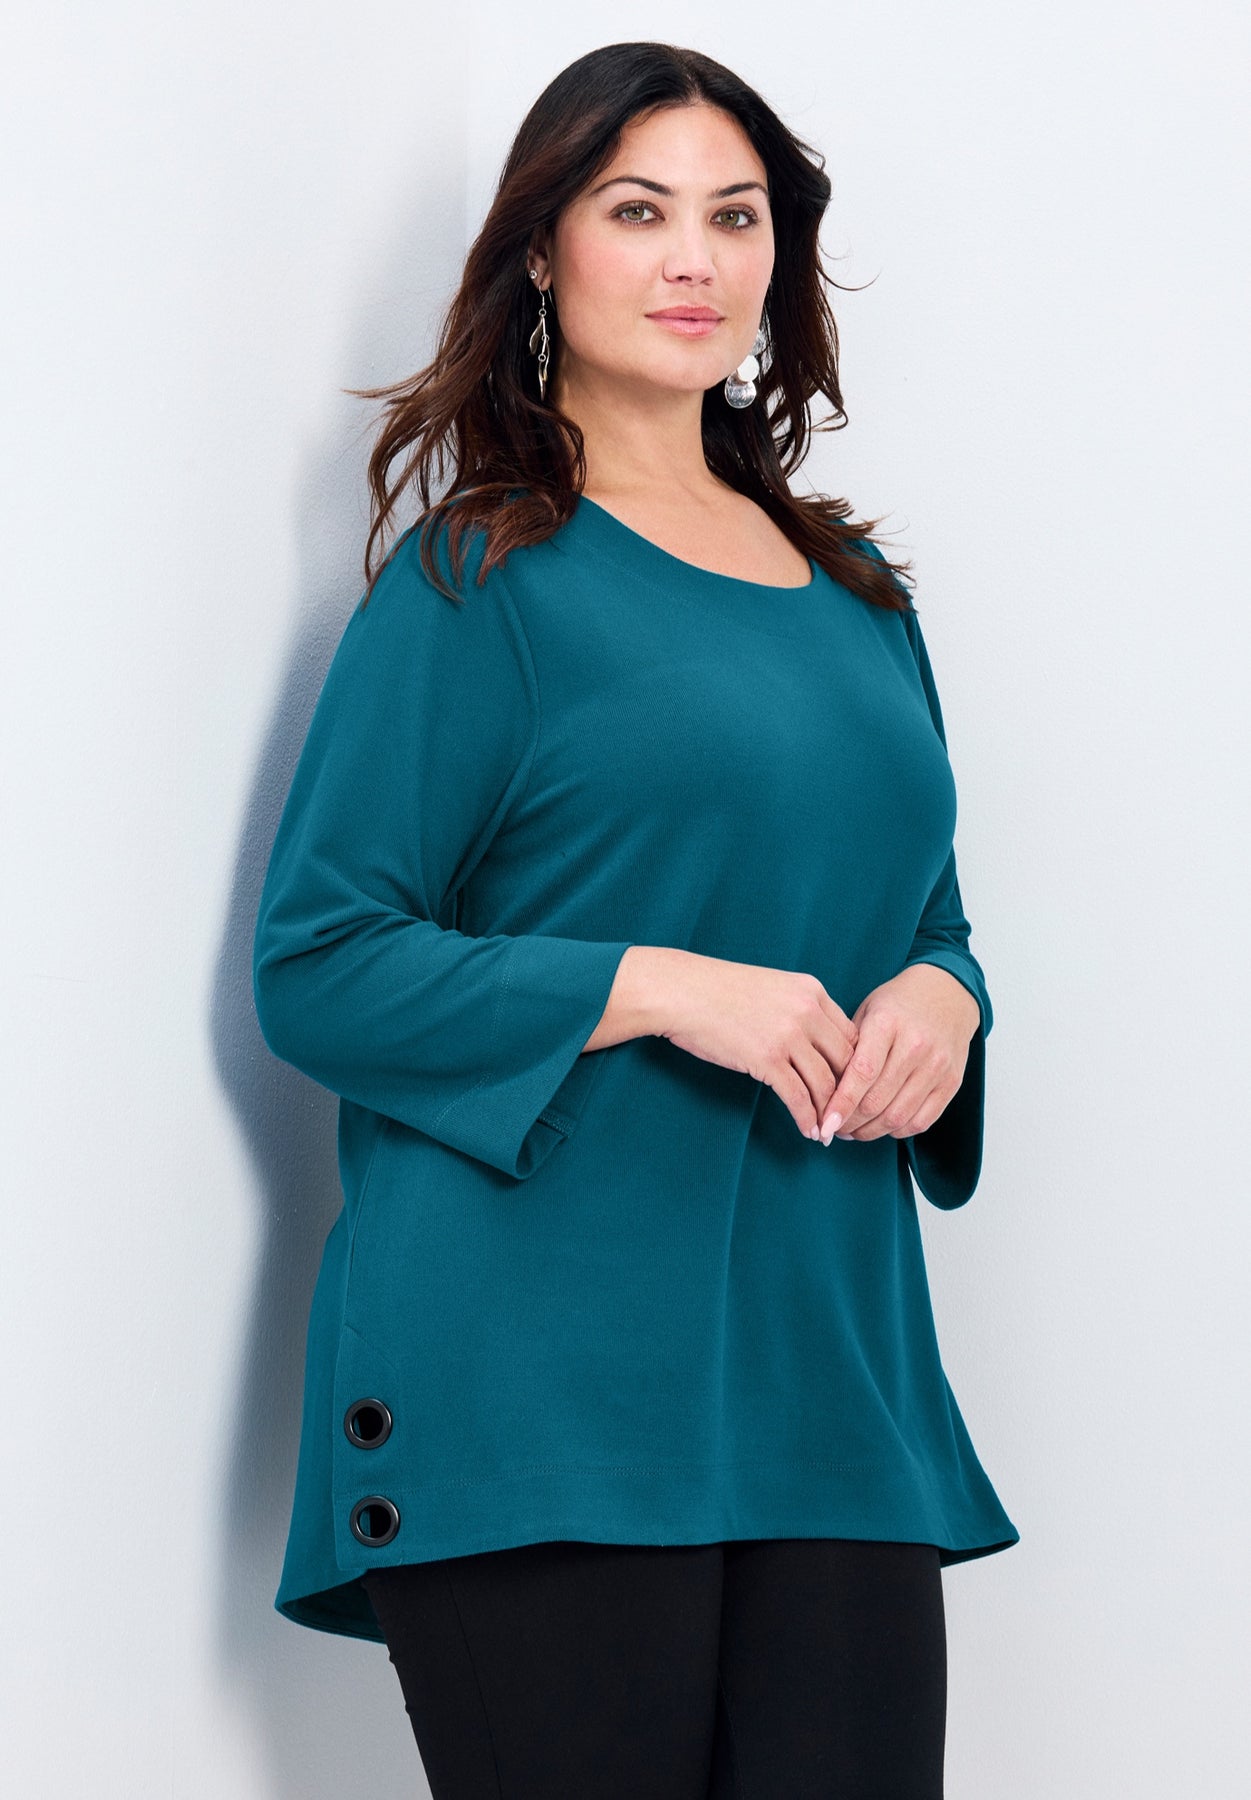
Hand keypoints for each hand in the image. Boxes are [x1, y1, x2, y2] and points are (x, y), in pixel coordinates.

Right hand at [652, 950, 861, 1142]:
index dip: (855, 1067)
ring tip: (829, 1131)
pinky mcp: (767, 1058)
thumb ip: (798, 1009)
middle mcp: (808, 1011)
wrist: (681, 991)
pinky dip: (807, 1118)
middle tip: (848, 1116)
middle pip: (846, 1061)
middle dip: (850, 1094)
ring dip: (830, 1113)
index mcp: (812, 990)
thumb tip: (813, 1045)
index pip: (851, 1035)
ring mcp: (789, 1035)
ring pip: (826, 1084)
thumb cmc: (719, 991)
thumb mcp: (772, 988)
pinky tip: (808, 1131)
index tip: (852, 1088)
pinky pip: (798, 1097)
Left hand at [817, 964, 980, 1144]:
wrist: (947, 993)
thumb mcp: (867, 1011)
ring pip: (898, 1117)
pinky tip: (880, 1126)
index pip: (862, 1074)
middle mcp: (916, 1045)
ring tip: (852, 1131)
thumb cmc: (898, 1004)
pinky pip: (921, 1121)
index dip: (841, 1104)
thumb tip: (826, 1092)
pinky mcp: (951, 1082)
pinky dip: (896, 1131)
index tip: (824, 1122)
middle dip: (849, 1123)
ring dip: (870, 1132)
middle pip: (877, 1101)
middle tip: (832, 1127)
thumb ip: (848, 1048)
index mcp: (887, 1023)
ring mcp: (937, 1065)